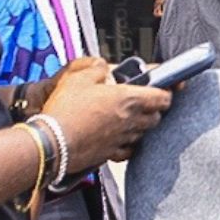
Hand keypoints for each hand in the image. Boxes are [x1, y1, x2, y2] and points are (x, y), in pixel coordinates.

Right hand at [39, 58, 170, 166]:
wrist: (50, 143)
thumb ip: (97, 68)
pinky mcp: (111, 154)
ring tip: (127, 116)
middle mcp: (130, 121)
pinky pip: (129, 149)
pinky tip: (119, 136)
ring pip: (144, 132)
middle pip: (157, 116)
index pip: (163, 97)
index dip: (168, 90)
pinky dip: (129, 143)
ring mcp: (122, 139)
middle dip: (154, 107)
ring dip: (141, 124)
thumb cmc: (64, 111)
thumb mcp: (78, 77)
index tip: (168, 86)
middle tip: (143, 100)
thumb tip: (103, 65)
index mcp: (128, 99)